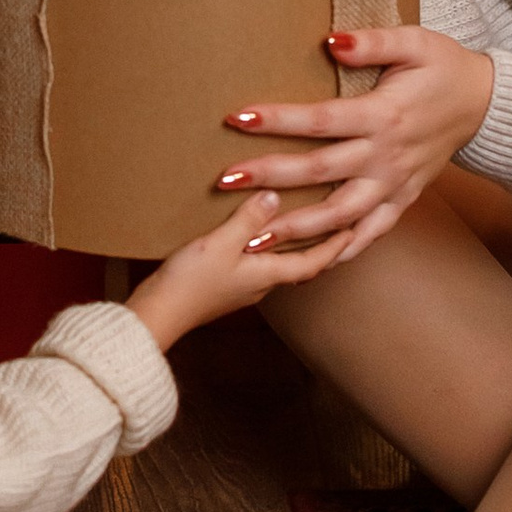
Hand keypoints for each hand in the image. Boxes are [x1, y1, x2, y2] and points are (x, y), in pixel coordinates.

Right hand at [127, 189, 347, 350]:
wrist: (156, 315)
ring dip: (294, 246)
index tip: (355, 229)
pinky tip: (256, 235)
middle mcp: (261, 284)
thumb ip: (248, 220)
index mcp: (267, 275)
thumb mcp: (220, 244)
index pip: (313, 262)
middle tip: (336, 224)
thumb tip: (274, 195)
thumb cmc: (189, 283)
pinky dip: (267, 248)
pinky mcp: (224, 286)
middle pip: (301, 265)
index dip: (335, 246)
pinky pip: (257, 263)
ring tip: (300, 223)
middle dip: (320, 246)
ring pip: (279, 264)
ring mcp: (242, 287)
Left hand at [213, 26, 497, 268]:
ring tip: (255, 237)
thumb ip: (373, 42)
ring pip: (341, 214)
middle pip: (320, 172)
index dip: (279, 121)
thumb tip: (330, 41)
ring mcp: (394, 183)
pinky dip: (343, 250)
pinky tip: (312, 263)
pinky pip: (372, 232)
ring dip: (297, 228)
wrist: (485, 105)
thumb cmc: (444, 68)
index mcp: (383, 115)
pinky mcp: (403, 199)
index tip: (237, 118)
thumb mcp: (415, 42)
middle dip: (270, 178)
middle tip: (224, 181)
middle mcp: (385, 156)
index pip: (321, 121)